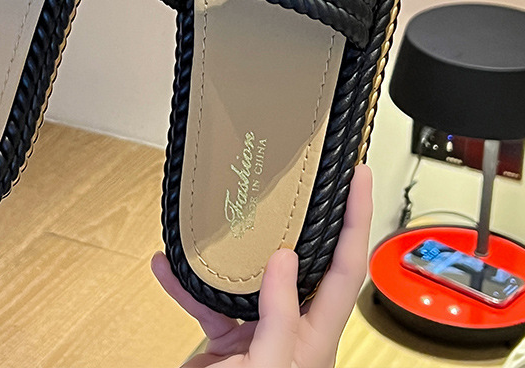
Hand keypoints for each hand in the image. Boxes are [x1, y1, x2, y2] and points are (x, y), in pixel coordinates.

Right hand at [153, 164, 372, 367]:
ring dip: (229, 248)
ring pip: (249, 273)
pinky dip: (185, 283)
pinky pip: (205, 299)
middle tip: (296, 177)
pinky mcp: (227, 337)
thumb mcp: (270, 366)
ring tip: (224, 213)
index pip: (346, 264)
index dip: (357, 217)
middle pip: (302, 258)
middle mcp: (292, 324)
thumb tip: (284, 259)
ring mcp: (259, 329)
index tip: (358, 176)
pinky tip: (167, 265)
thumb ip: (279, 315)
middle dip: (299, 217)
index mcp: (315, 332)